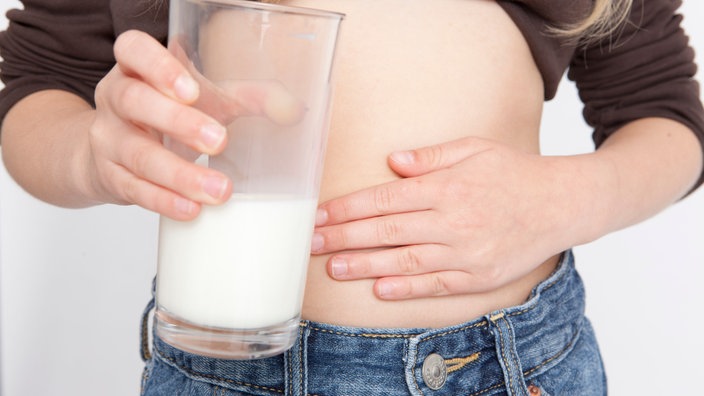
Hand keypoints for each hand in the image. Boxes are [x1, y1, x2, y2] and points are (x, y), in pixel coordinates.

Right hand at [87, 30, 304, 219]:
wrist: (112, 153)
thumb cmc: (170, 116)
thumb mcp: (208, 99)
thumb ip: (251, 98)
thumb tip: (295, 109)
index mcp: (137, 69)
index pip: (132, 50)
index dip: (157, 67)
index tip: (191, 90)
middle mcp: (116, 98)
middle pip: (134, 101)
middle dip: (178, 122)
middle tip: (219, 141)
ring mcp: (108, 140)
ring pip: (137, 154)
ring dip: (179, 174)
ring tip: (219, 191)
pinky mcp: (110, 177)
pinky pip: (134, 189)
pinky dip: (164, 201)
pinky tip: (191, 209)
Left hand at [312, 136, 587, 299]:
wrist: (561, 204)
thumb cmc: (513, 172)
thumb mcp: (474, 148)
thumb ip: (431, 156)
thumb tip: (391, 161)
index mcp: (446, 186)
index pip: (385, 199)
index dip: (348, 208)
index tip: (320, 214)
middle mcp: (453, 220)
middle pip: (387, 232)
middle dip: (344, 237)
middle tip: (312, 243)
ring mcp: (466, 252)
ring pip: (406, 261)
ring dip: (366, 265)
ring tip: (334, 268)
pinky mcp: (480, 276)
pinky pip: (437, 284)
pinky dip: (407, 288)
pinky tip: (380, 289)